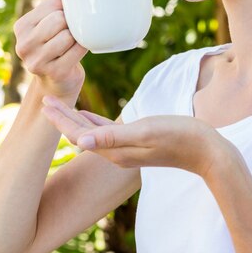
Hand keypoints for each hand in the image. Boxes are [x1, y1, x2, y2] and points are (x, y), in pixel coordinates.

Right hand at [14, 0, 87, 99]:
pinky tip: (81, 47)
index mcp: (21, 26)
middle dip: (71, 21)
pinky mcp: (54, 72)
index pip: (51, 3)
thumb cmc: (55, 42)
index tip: (68, 13)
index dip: (66, 5)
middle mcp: (24, 44)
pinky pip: (77, 50)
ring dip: (77, 35)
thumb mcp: (49, 18)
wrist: (57, 79)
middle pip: (59, 19)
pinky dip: (84, 46)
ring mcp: (37, 61)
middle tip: (72, 28)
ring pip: (68, 35)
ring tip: (74, 40)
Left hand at [41, 95, 235, 179]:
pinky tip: (87, 116)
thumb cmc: (179, 137)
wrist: (207, 151)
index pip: (78, 135)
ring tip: (60, 105)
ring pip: (92, 134)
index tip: (45, 101)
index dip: (60, 119)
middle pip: (81, 134)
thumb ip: (112, 137)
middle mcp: (117, 153)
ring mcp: (127, 149)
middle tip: (44, 99)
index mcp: (115, 151)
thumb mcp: (145, 132)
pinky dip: (93, 123)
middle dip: (62, 118)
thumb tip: (78, 142)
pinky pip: (108, 133)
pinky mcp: (137, 143)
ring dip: (75, 119)